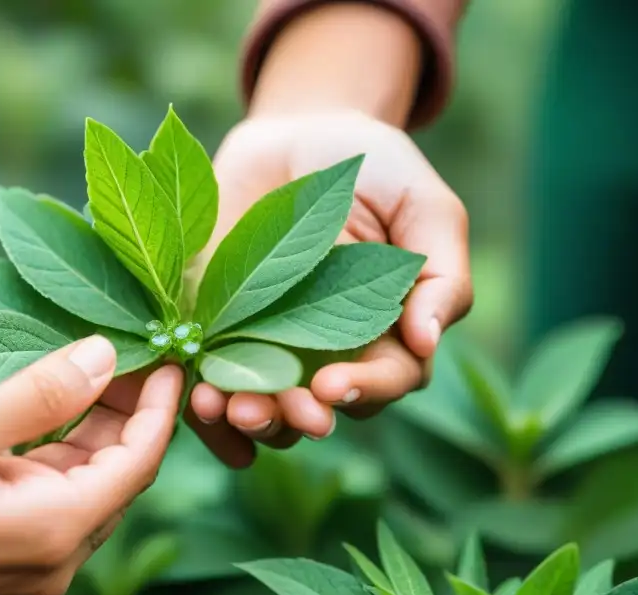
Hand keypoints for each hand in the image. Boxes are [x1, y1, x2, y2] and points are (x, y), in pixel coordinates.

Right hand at [0, 336, 181, 594]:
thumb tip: (105, 356)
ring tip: (90, 366)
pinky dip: (54, 454)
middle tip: (127, 347)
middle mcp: (54, 560)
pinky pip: (46, 501)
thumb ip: (40, 394)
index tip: (171, 355)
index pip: (139, 461)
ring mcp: (26, 566)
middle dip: (127, 411)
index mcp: (55, 530)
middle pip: (117, 475)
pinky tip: (46, 409)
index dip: (161, 405)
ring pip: (82, 486)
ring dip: (91, 430)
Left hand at [188, 110, 471, 466]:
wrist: (293, 135)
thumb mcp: (421, 204)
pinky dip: (203, 407)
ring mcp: (269, 350)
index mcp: (387, 333)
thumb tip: (431, 340)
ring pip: (265, 410)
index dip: (362, 390)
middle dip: (294, 416)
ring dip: (245, 418)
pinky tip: (195, 398)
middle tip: (271, 409)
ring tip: (222, 406)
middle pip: (319, 410)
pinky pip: (211, 386)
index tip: (331, 386)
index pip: (386, 380)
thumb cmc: (371, 168)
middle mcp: (329, 354)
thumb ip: (441, 272)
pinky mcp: (215, 336)